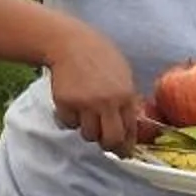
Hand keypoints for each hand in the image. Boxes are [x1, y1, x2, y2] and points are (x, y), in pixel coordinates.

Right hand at [44, 21, 147, 150]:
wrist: (70, 44)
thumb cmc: (99, 57)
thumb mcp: (122, 74)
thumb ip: (127, 100)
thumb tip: (129, 128)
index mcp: (125, 95)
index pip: (129, 130)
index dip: (126, 145)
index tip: (123, 151)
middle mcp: (106, 102)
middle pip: (110, 140)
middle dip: (108, 145)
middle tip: (105, 142)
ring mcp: (85, 104)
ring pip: (88, 135)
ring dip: (88, 129)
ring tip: (86, 114)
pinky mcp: (65, 103)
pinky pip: (69, 124)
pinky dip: (70, 119)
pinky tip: (72, 105)